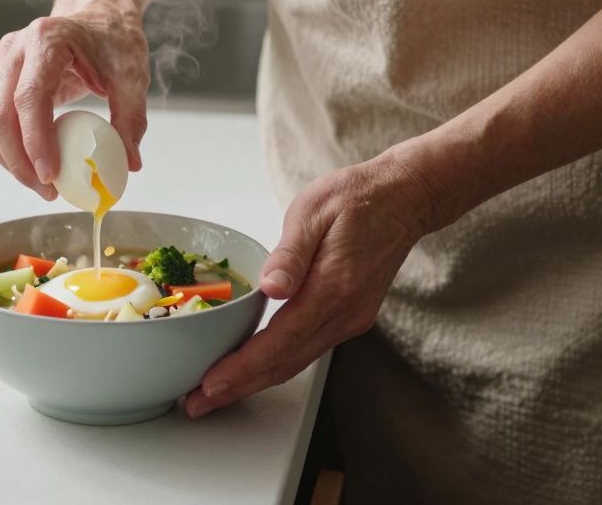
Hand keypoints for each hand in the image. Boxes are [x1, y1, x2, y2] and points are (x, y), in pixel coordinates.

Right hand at [0, 7, 149, 198]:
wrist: (97, 17)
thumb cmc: (113, 40)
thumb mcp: (133, 75)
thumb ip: (132, 118)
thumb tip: (129, 163)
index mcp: (46, 40)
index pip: (29, 96)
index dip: (35, 140)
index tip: (50, 175)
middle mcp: (16, 51)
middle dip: (19, 161)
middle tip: (49, 190)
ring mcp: (3, 66)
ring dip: (12, 161)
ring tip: (46, 185)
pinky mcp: (1, 83)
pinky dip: (12, 151)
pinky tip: (39, 167)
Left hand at [184, 151, 439, 417]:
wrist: (404, 198)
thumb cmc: (356, 198)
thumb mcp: (314, 211)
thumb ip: (291, 253)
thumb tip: (271, 287)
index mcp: (333, 288)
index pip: (280, 340)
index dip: (243, 367)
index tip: (210, 384)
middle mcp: (344, 313)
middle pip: (285, 363)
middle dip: (239, 387)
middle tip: (198, 403)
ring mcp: (350, 319)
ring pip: (296, 361)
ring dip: (254, 381)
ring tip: (215, 394)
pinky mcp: (349, 317)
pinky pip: (307, 350)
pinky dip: (275, 364)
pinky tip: (251, 368)